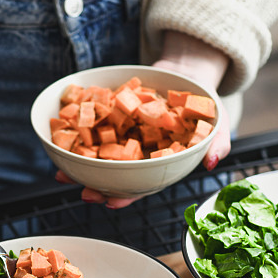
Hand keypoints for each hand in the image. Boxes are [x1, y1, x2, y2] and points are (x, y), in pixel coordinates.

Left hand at [56, 32, 230, 207]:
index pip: (140, 186)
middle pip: (114, 178)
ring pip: (98, 159)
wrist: (186, 74)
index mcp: (158, 164)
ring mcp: (121, 140)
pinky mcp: (109, 119)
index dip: (125, 197)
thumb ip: (217, 142)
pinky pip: (89, 131)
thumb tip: (211, 161)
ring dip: (79, 169)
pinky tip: (60, 142)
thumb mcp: (216, 123)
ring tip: (63, 175)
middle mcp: (136, 157)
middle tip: (84, 193)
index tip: (111, 203)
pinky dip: (75, 137)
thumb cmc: (201, 106)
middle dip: (97, 188)